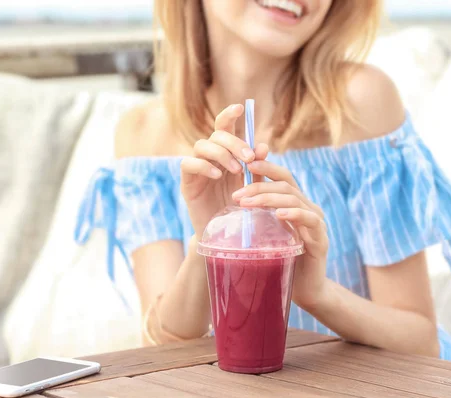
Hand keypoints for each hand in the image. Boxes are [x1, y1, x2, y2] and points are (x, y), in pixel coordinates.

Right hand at [180, 104, 267, 238]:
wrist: (226, 236)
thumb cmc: (240, 209)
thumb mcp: (253, 185)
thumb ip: (257, 166)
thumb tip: (263, 145)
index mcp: (226, 153)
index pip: (224, 127)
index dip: (230, 115)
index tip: (241, 107)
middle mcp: (210, 157)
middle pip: (216, 135)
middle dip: (234, 142)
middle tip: (248, 157)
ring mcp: (197, 168)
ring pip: (202, 145)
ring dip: (221, 154)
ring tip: (236, 170)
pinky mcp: (187, 182)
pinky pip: (189, 164)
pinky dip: (204, 166)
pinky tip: (218, 175)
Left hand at [231, 159, 328, 309]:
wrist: (304, 290)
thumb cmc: (282, 261)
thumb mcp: (267, 234)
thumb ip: (258, 216)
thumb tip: (231, 199)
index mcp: (296, 204)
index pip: (283, 177)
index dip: (266, 167)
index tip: (245, 163)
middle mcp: (308, 209)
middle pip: (286, 185)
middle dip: (259, 186)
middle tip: (236, 195)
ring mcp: (316, 223)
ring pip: (294, 199)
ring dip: (269, 198)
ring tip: (247, 204)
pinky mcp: (321, 240)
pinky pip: (309, 220)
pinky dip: (294, 214)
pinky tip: (279, 214)